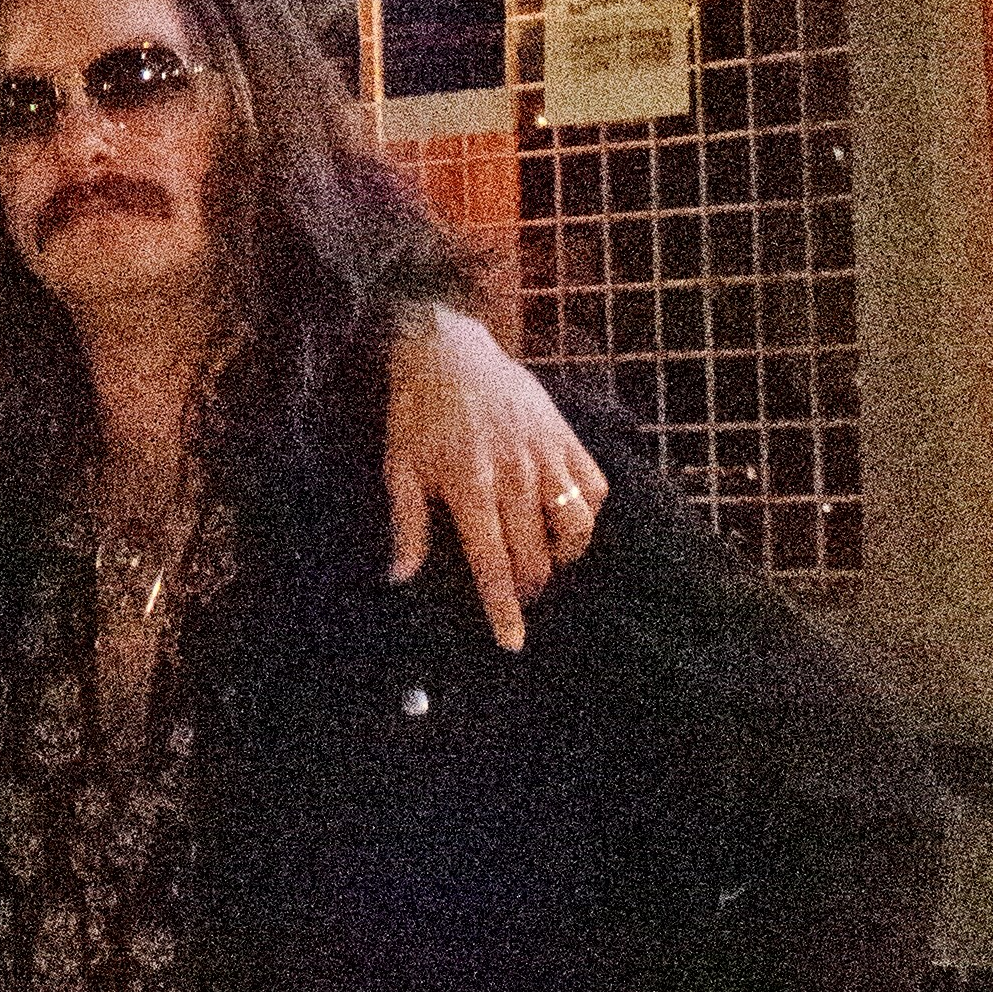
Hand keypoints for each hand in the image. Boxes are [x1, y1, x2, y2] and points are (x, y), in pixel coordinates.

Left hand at [382, 302, 605, 647]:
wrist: (447, 348)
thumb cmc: (416, 412)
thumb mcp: (399, 467)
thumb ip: (406, 524)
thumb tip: (400, 577)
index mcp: (469, 486)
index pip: (493, 563)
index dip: (503, 609)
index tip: (512, 643)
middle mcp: (513, 474)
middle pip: (535, 556)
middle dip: (529, 587)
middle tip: (518, 590)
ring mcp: (545, 454)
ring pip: (575, 528)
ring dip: (563, 556)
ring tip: (545, 558)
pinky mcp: (565, 436)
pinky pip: (594, 488)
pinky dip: (587, 514)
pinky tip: (565, 518)